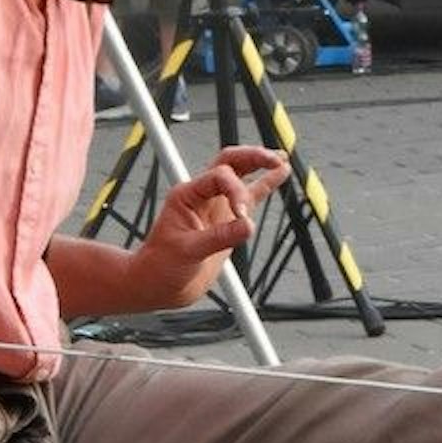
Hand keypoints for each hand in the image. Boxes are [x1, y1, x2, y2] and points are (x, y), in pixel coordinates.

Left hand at [129, 147, 289, 305]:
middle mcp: (202, 196)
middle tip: (276, 159)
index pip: (219, 177)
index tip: (243, 218)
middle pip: (230, 162)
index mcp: (187, 195)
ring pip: (240, 176)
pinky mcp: (227, 222)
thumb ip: (219, 237)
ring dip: (260, 165)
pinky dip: (264, 186)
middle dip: (253, 157)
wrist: (159, 285)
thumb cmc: (162, 266)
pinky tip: (280, 175)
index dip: (236, 192)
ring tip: (282, 158)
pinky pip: (249, 199)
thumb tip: (248, 226)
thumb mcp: (188, 251)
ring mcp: (215, 207)